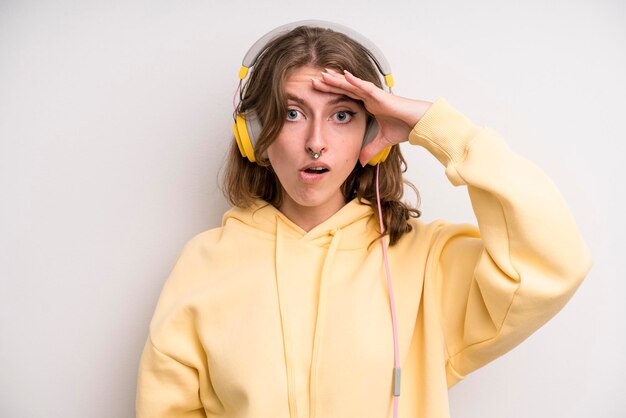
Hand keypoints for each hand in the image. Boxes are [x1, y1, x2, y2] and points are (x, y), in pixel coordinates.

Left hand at [311, 68, 431, 164]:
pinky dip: (355, 81)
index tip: (318, 92)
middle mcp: (370, 97)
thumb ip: (370, 149)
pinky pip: (366, 87)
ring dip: (338, 80)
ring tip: (324, 75)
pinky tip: (345, 76)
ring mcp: (375, 95)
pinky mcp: (381, 96)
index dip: (333, 93)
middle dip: (330, 84)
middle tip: (314, 80)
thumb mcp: (382, 141)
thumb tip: (361, 161)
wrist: (419, 124)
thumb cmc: (405, 127)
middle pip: (346, 88)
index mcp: (369, 105)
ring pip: (352, 85)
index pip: (346, 97)